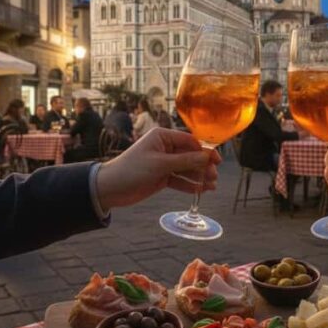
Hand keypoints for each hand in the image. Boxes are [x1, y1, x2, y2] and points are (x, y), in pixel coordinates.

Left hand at [96, 128, 220, 210]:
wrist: (110, 188)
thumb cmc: (132, 170)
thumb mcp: (160, 164)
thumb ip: (185, 161)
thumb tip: (207, 157)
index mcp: (162, 137)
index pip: (189, 141)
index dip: (204, 150)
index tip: (216, 161)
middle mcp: (165, 148)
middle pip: (190, 156)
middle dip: (203, 166)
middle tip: (214, 177)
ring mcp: (164, 163)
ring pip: (187, 169)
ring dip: (199, 177)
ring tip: (212, 186)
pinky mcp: (162, 177)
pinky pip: (180, 179)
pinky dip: (189, 185)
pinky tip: (201, 190)